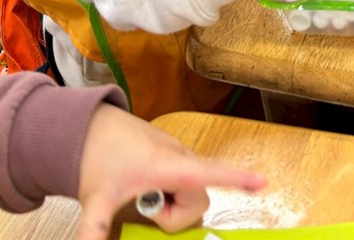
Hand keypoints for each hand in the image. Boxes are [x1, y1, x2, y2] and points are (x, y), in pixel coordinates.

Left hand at [77, 103, 265, 239]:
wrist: (90, 124)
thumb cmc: (97, 156)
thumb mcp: (96, 198)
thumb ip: (94, 229)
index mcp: (170, 165)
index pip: (210, 173)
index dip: (238, 178)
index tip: (264, 182)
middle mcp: (180, 158)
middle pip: (199, 199)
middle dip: (177, 215)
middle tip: (146, 208)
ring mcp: (177, 156)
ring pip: (192, 193)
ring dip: (172, 206)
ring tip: (143, 196)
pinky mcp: (172, 157)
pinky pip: (184, 183)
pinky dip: (171, 194)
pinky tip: (146, 188)